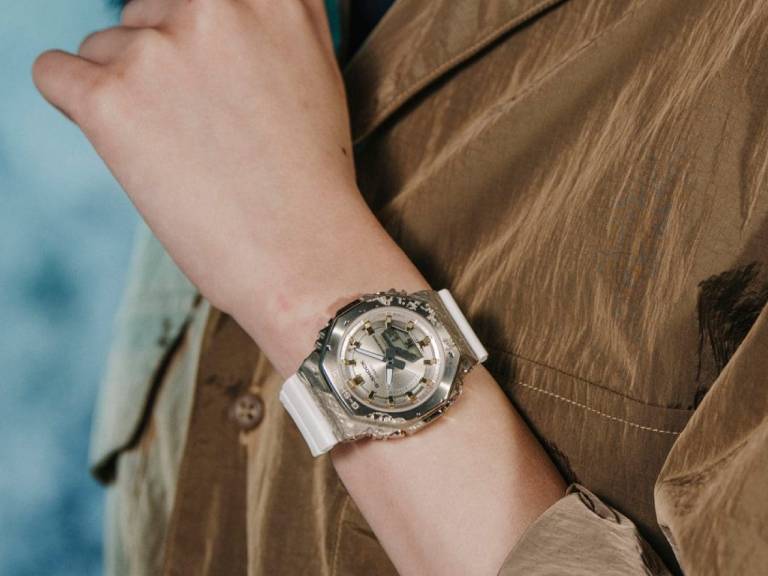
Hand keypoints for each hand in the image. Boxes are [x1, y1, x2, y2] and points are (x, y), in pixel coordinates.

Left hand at [32, 0, 369, 325]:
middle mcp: (215, 4)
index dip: (198, 37)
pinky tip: (119, 139)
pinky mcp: (110, 97)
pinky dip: (76, 104)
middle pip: (147, 12)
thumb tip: (219, 11)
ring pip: (104, 46)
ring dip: (128, 91)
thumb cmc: (311, 177)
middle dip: (160, 62)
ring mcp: (159, 49)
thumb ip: (269, 24)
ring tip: (180, 152)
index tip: (211, 81)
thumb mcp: (314, 72)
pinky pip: (54, 73)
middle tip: (200, 127)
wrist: (301, 254)